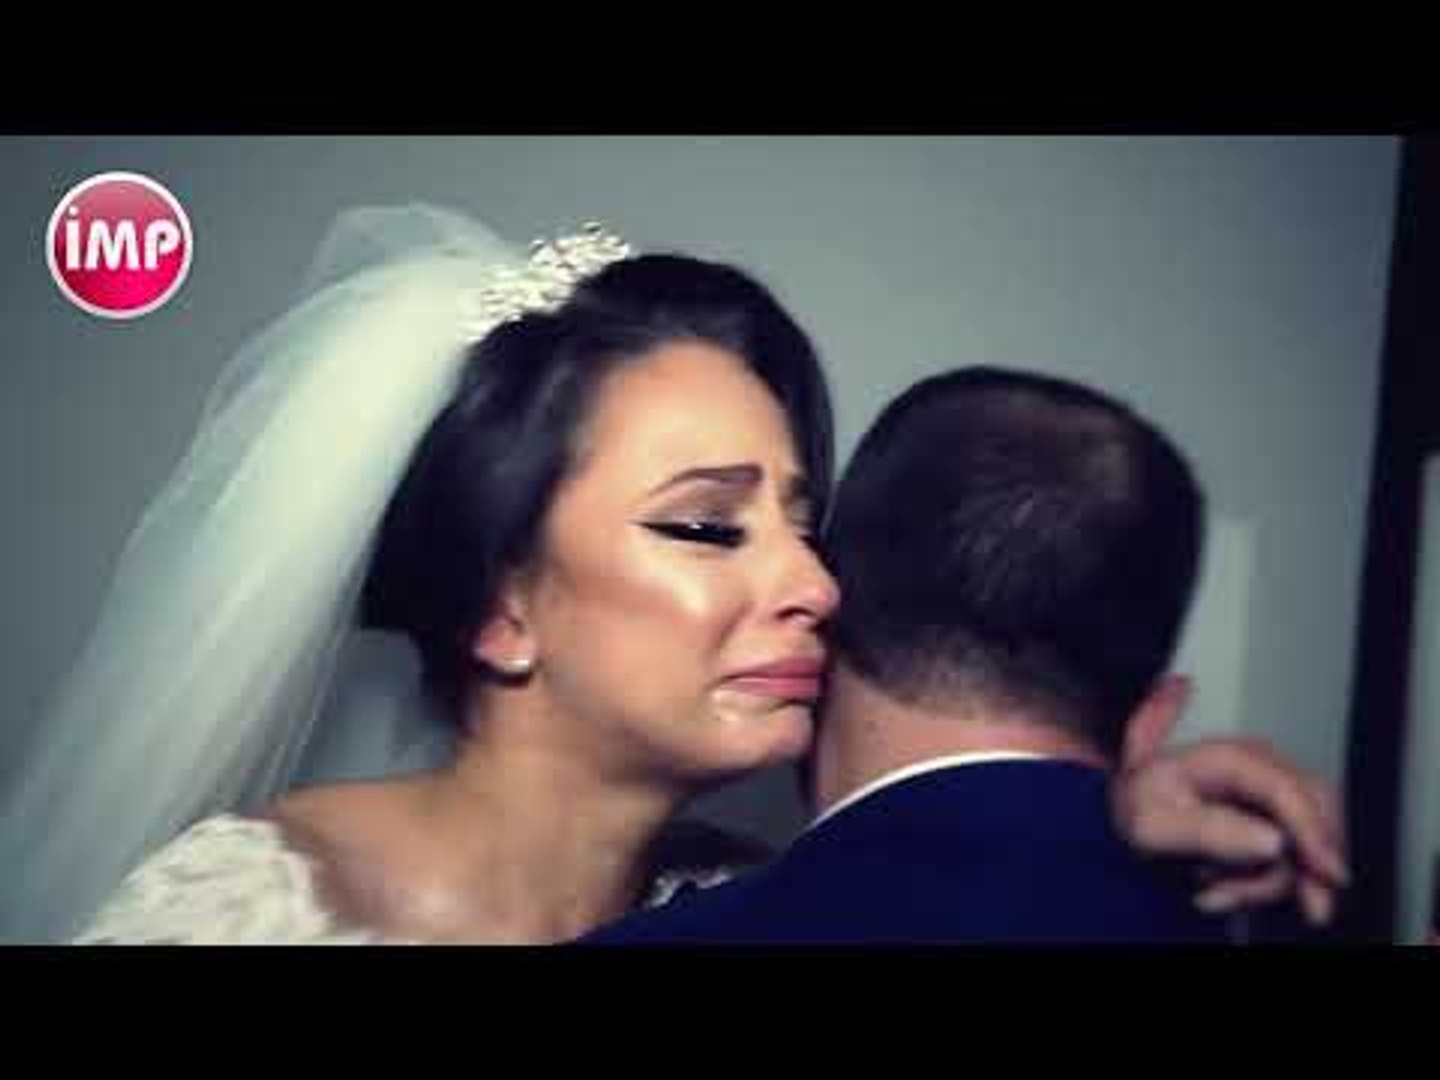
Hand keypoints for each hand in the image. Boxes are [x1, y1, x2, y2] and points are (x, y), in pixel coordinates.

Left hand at [1111, 737, 1348, 925]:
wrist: (1130, 805)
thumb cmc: (1139, 805)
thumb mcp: (1154, 823)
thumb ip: (1211, 832)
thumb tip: (1274, 843)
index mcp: (1229, 758)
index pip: (1287, 792)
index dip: (1314, 834)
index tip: (1330, 876)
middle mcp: (1260, 769)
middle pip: (1315, 815)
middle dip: (1305, 868)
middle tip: (1284, 906)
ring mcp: (1272, 793)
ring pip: (1307, 844)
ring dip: (1267, 882)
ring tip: (1212, 892)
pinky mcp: (1277, 819)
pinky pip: (1293, 859)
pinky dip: (1262, 883)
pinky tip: (1220, 889)